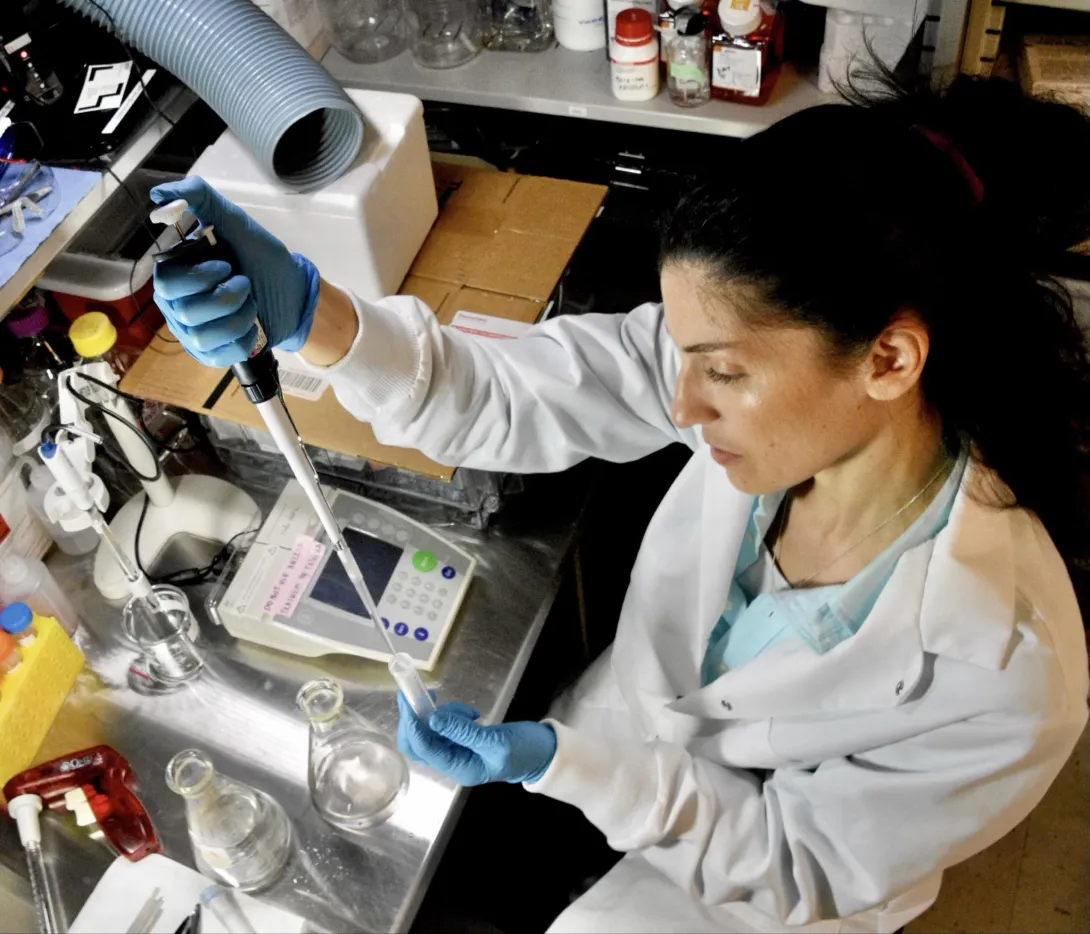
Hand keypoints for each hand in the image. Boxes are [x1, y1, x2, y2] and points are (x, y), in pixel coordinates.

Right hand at [150, 176, 319, 366]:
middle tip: (246, 285)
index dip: (198, 278)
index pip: (166, 283)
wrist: (293, 293)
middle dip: (226, 298)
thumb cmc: (261, 258)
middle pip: (185, 312)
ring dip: (238, 318)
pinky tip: (251, 327)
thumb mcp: (236, 222)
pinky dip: (242, 341)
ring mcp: (192, 332)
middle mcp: (177, 304)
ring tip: (251, 305)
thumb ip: (199, 198)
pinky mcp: (211, 354)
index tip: (226, 267)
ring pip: (202, 336)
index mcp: (176, 274)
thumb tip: (159, 193)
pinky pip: (217, 356)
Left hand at [397, 693, 556, 785]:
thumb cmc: (524, 751)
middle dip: (416, 718)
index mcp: (459, 768)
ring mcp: (455, 752)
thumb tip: (432, 720)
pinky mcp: (461, 741)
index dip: (413, 723)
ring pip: (430, 731)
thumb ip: (464, 732)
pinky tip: (470, 714)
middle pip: (418, 743)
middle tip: (424, 695)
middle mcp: (452, 762)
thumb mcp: (497, 741)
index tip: (407, 698)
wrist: (543, 754)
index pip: (424, 748)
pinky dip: (450, 715)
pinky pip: (443, 726)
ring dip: (441, 714)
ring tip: (468, 711)